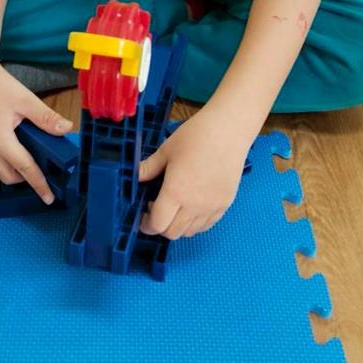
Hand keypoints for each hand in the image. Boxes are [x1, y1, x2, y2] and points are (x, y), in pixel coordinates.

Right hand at [0, 56, 71, 204]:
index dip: (39, 184)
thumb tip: (66, 129)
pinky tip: (7, 138)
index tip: (48, 197)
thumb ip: (46, 118)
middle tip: (39, 166)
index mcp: (0, 140)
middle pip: (8, 176)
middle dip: (24, 176)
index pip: (25, 169)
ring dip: (10, 165)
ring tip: (24, 149)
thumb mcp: (26, 100)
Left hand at [138, 108, 248, 238]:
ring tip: (175, 205)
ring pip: (190, 232)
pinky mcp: (225, 204)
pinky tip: (191, 205)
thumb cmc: (196, 136)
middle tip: (157, 208)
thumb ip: (147, 168)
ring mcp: (212, 207)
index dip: (146, 223)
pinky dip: (195, 223)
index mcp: (176, 191)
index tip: (143, 213)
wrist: (229, 130)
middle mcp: (194, 205)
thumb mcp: (166, 150)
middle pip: (172, 233)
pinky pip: (206, 225)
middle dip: (160, 225)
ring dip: (178, 225)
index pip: (158, 224)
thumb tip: (133, 177)